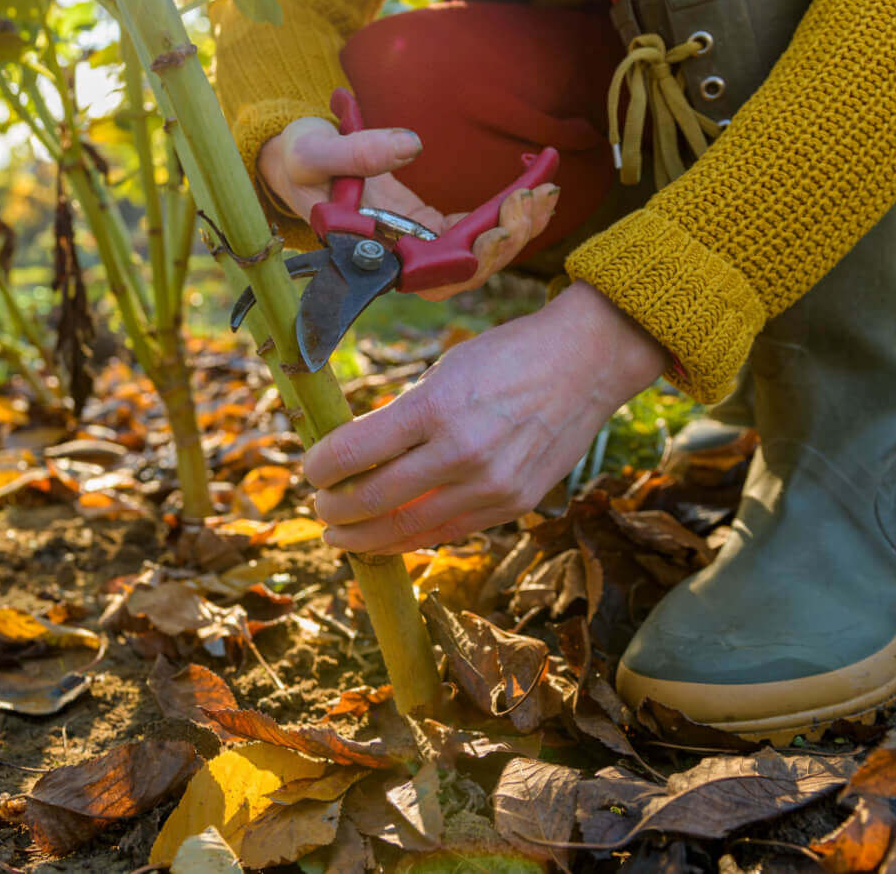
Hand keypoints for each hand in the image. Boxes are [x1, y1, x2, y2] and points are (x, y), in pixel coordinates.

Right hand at [258, 116, 558, 299]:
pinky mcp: (433, 226)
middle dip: (509, 237)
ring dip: (519, 225)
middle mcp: (404, 260)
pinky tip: (536, 182)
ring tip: (546, 187)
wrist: (293, 162)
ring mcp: (422, 245)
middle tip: (534, 196)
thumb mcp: (316, 151)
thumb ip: (358, 150)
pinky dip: (510, 209)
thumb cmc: (296, 161)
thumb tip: (413, 143)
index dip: (472, 263)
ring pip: (482, 252)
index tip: (496, 231)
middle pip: (470, 269)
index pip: (433, 279)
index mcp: (374, 257)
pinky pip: (480, 227)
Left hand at [304, 284, 667, 553]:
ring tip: (342, 536)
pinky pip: (449, 531)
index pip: (356, 452)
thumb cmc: (507, 357)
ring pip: (408, 529)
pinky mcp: (513, 505)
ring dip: (366, 538)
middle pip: (374, 499)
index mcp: (436, 408)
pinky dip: (412, 538)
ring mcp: (491, 485)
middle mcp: (462, 452)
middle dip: (335, 511)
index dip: (322, 468)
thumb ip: (404, 415)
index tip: (311, 470)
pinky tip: (390, 536)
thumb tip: (356, 452)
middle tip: (319, 509)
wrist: (585, 363)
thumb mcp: (444, 371)